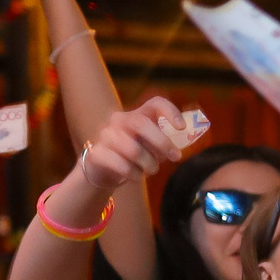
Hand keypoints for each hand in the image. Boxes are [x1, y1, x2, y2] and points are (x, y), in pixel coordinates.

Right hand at [63, 97, 185, 200]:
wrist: (104, 169)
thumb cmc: (135, 156)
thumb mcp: (153, 147)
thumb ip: (166, 144)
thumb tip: (182, 147)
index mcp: (138, 115)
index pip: (155, 103)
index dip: (170, 111)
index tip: (182, 127)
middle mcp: (120, 120)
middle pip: (140, 123)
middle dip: (161, 142)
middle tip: (175, 157)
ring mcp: (106, 135)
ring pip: (132, 149)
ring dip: (149, 164)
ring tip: (152, 169)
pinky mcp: (97, 153)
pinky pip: (122, 165)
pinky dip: (135, 174)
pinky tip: (137, 177)